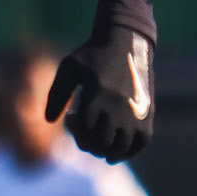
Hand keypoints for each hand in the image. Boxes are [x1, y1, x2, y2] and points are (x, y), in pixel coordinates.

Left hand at [46, 29, 153, 163]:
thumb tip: (49, 121)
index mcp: (97, 92)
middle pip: (100, 141)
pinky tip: (113, 154)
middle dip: (87, 142)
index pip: (83, 127)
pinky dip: (128, 152)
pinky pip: (140, 142)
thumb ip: (57, 93)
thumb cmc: (93, 55)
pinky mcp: (148, 113)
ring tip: (97, 145)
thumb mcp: (69, 66)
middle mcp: (118, 104)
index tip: (72, 116)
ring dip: (104, 151)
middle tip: (84, 133)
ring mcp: (135, 111)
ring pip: (120, 146)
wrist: (128, 41)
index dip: (73, 128)